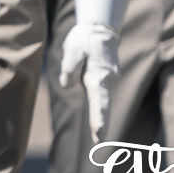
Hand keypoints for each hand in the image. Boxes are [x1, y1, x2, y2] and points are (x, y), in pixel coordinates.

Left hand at [58, 21, 120, 141]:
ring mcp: (106, 81)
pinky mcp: (101, 80)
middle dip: (101, 123)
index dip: (98, 116)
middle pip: (103, 104)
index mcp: (99, 75)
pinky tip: (97, 126)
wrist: (100, 30)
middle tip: (99, 142)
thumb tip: (67, 85)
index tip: (99, 131)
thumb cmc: (86, 39)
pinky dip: (99, 111)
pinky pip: (100, 97)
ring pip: (102, 102)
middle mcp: (105, 81)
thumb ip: (70, 67)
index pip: (99, 99)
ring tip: (98, 138)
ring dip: (100, 119)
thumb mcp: (73, 49)